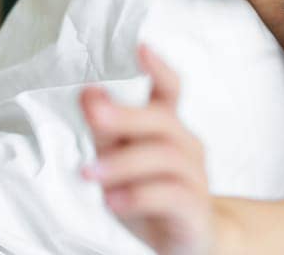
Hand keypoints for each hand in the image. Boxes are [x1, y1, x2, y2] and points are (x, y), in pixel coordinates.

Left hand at [81, 45, 217, 254]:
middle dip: (127, 115)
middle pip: (163, 121)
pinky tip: (114, 200)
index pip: (171, 91)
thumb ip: (106, 129)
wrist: (191, 242)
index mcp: (169, 130)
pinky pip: (170, 196)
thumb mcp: (121, 160)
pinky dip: (139, 196)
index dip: (159, 69)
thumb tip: (89, 93)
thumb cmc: (152, 196)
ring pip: (165, 158)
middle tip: (94, 113)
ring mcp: (194, 179)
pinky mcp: (194, 211)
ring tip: (90, 172)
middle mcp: (186, 148)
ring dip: (124, 162)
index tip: (141, 47)